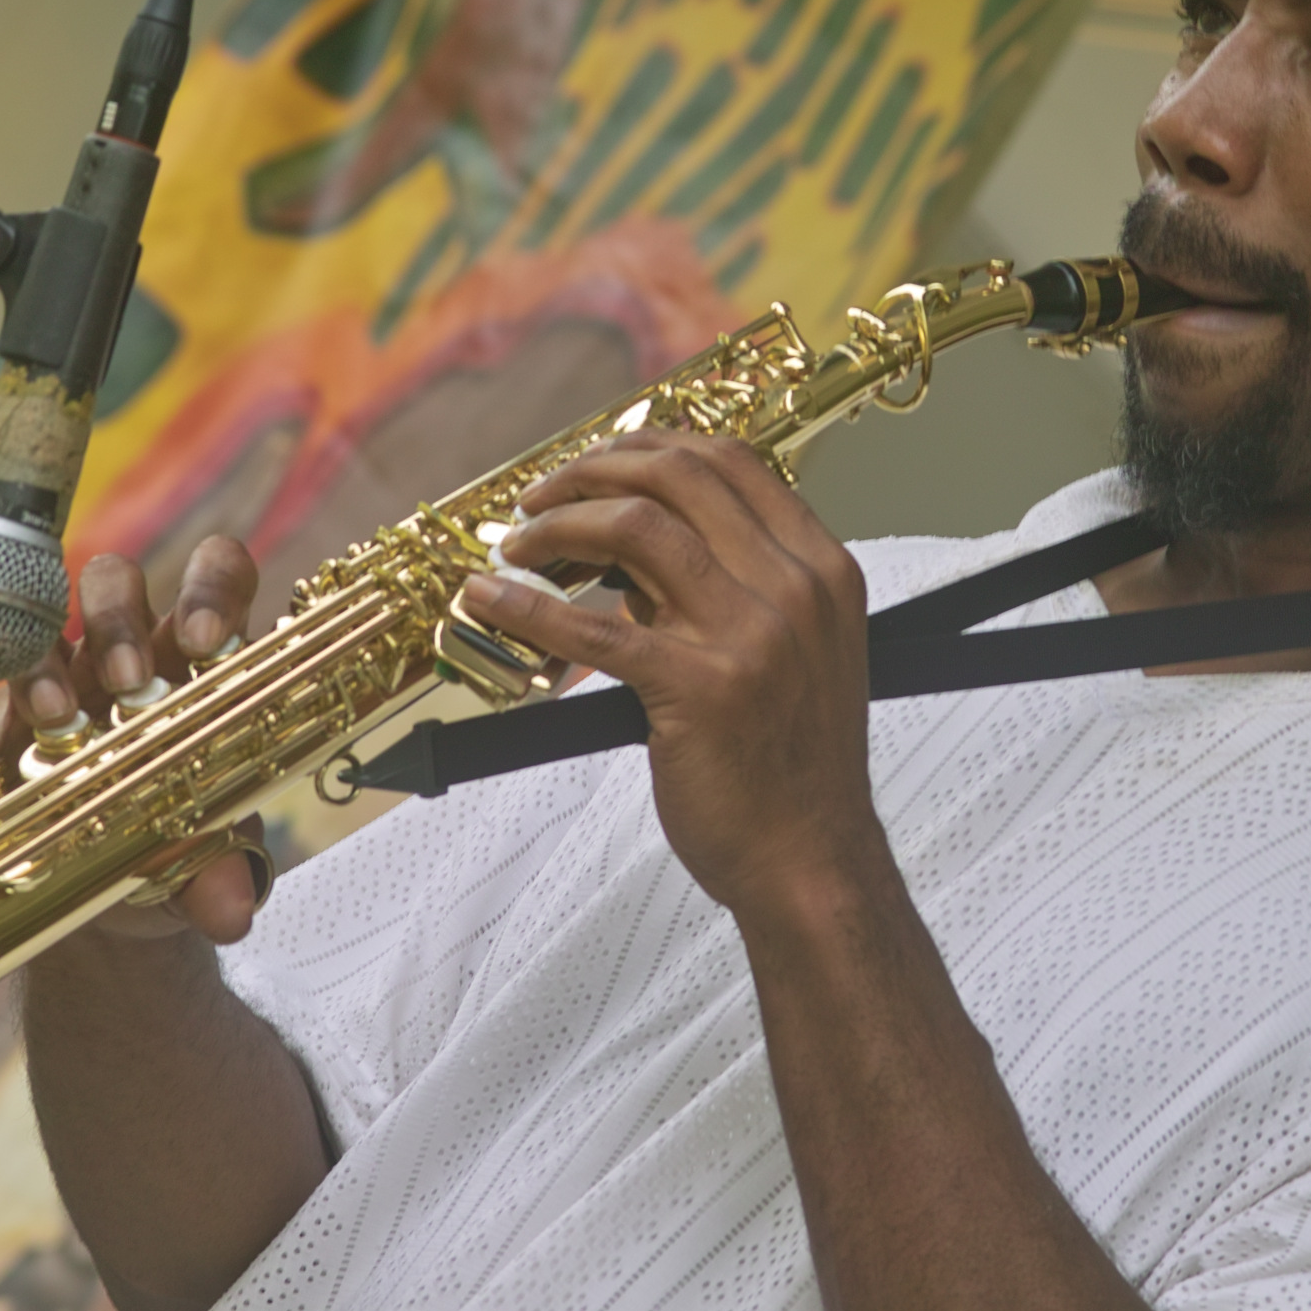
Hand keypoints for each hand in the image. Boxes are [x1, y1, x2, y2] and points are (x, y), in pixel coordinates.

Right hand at [0, 534, 267, 943]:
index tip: (205, 640)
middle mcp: (121, 656)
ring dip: (39, 671)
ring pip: (37, 637)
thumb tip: (231, 910)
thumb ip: (221, 873)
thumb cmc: (177, 840)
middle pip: (114, 584)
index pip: (216, 578)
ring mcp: (51, 689)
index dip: (210, 589)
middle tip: (125, 681)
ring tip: (50, 722)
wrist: (112, 895)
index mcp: (194, 661)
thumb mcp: (205, 861)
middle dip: (117, 621)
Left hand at [463, 431, 889, 924]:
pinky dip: (528, 606)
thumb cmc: (791, 768)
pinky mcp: (700, 689)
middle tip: (539, 499)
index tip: (594, 464)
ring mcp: (750, 635)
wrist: (811, 861)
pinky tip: (490, 599)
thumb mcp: (790, 655)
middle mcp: (794, 587)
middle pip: (678, 476)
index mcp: (820, 569)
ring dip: (559, 526)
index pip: (731, 462)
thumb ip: (728, 593)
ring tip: (517, 547)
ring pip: (636, 528)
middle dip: (593, 472)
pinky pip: (593, 628)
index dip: (649, 448)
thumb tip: (630, 556)